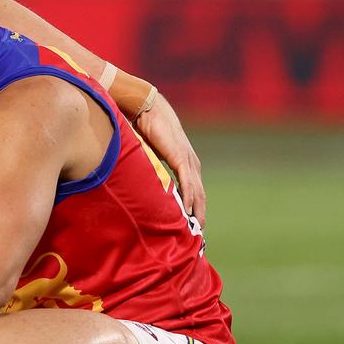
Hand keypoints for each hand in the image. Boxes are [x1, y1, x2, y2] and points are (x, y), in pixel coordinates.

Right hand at [135, 92, 205, 227]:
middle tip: (198, 234)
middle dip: (199, 214)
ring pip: (196, 191)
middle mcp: (191, 163)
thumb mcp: (153, 155)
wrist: (149, 109)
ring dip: (197, 210)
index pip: (195, 190)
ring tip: (195, 228)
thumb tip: (144, 182)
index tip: (193, 223)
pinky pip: (187, 181)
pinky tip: (188, 210)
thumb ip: (154, 168)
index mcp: (186, 163)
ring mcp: (187, 160)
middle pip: (200, 195)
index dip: (196, 207)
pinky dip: (188, 196)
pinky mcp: (179, 157)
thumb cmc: (149, 129)